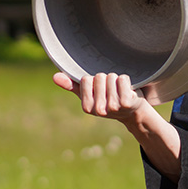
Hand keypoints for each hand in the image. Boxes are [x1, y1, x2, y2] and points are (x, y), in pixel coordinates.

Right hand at [52, 71, 181, 179]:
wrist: (133, 111)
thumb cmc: (109, 100)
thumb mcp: (89, 94)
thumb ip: (72, 85)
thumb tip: (55, 77)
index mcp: (87, 108)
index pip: (86, 79)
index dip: (94, 81)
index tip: (101, 90)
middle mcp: (99, 110)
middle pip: (98, 77)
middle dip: (106, 79)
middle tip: (113, 91)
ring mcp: (113, 107)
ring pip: (111, 77)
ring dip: (117, 80)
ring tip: (120, 91)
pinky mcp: (127, 102)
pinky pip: (122, 79)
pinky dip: (126, 80)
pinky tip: (129, 91)